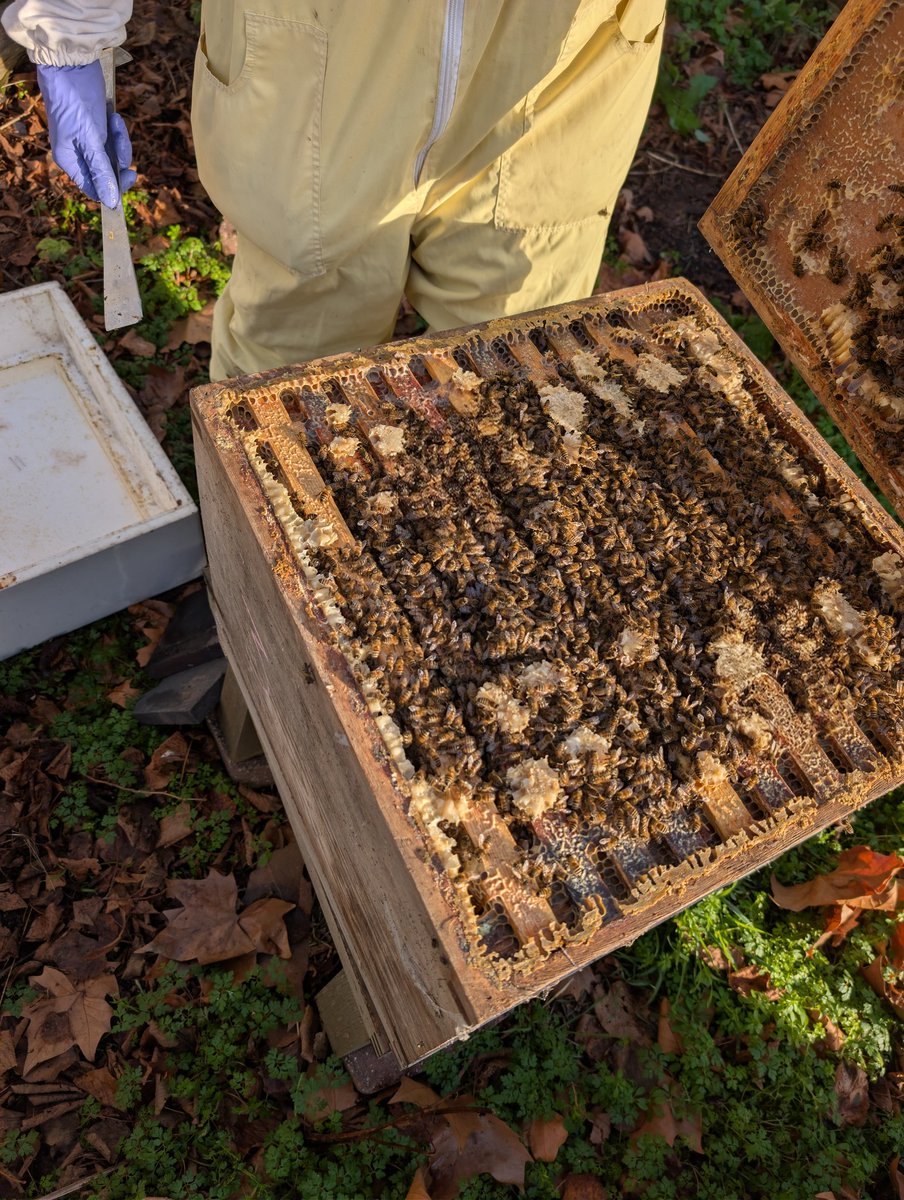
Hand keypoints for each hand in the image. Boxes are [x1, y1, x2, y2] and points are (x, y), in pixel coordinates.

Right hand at [36, 61, 136, 207]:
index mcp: (70, 161)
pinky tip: (114, 115)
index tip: (130, 175)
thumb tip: (111, 202)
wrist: (72, 66)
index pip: (94, 189)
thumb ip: (101, 171)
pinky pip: (116, 141)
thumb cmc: (75, 103)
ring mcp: (89, 142)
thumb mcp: (90, 140)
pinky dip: (119, 131)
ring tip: (115, 121)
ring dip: (121, 141)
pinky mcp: (99, 129)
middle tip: (123, 144)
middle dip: (120, 159)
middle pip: (108, 174)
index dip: (113, 188)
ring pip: (115, 157)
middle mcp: (79, 155)